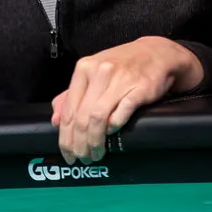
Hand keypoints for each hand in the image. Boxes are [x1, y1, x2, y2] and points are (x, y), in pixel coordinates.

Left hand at [51, 37, 203, 163]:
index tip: (67, 153)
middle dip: (79, 144)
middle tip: (82, 158)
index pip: (69, 109)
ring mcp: (119, 80)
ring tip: (96, 153)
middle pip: (81, 117)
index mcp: (84, 68)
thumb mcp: (93, 73)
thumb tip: (56, 120)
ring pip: (97, 118)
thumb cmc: (122, 66)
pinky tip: (111, 134)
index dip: (66, 137)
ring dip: (95, 141)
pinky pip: (121, 114)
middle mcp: (99, 72)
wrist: (156, 53)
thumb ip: (72, 95)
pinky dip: (113, 127)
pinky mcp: (139, 89)